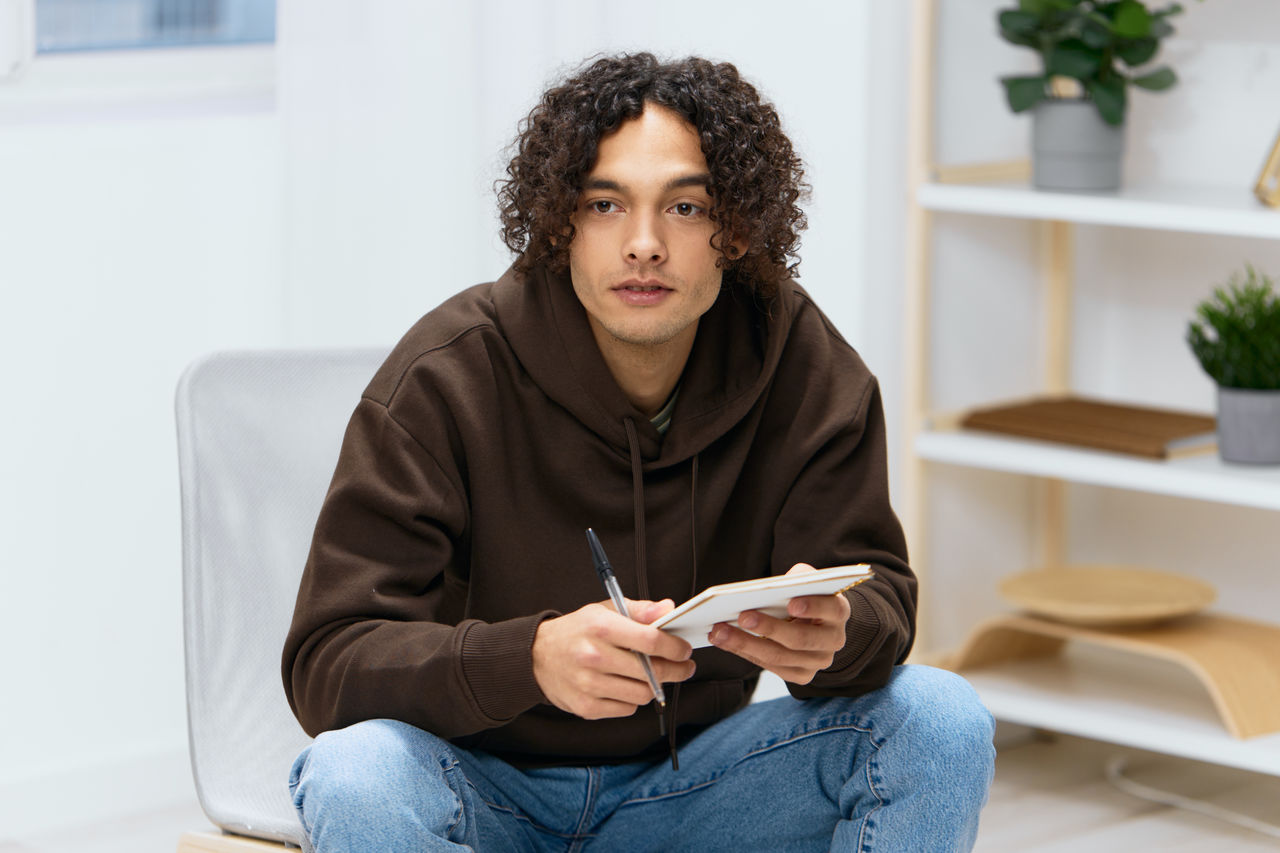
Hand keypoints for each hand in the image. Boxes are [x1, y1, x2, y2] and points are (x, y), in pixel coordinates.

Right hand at [532, 598, 695, 719]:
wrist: (536, 657)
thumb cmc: (577, 631)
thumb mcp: (604, 610)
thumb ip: (639, 610)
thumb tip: (668, 609)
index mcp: (600, 627)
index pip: (651, 640)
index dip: (675, 647)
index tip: (684, 650)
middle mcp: (594, 656)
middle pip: (651, 671)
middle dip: (676, 670)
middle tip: (683, 667)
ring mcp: (589, 685)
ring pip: (642, 693)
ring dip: (654, 686)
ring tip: (651, 675)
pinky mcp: (586, 707)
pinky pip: (627, 709)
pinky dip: (633, 699)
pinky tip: (625, 686)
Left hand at [708, 563, 851, 684]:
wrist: (816, 622)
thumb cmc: (805, 594)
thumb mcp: (806, 580)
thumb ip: (797, 578)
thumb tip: (772, 587)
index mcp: (839, 611)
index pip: (832, 609)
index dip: (813, 607)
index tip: (791, 603)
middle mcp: (833, 640)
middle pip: (800, 638)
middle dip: (769, 628)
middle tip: (742, 616)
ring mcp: (818, 661)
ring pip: (780, 656)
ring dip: (746, 644)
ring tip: (719, 632)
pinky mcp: (802, 675)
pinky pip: (771, 667)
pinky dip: (745, 653)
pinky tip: (724, 641)